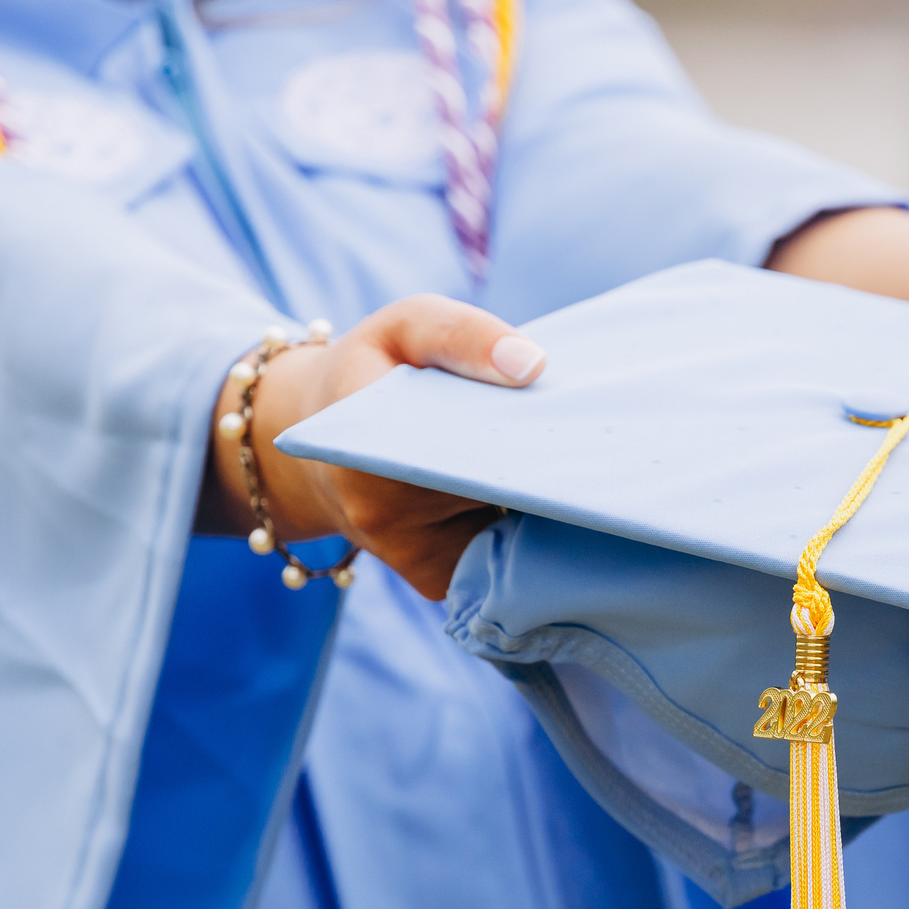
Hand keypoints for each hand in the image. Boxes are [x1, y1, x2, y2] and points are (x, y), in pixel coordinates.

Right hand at [200, 296, 545, 598]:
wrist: (318, 448)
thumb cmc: (373, 374)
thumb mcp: (405, 328)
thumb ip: (462, 335)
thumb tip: (532, 365)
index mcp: (366, 441)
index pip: (473, 448)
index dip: (532, 438)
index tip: (577, 423)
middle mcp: (379, 511)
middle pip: (497, 495)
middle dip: (548, 472)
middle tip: (591, 444)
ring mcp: (406, 555)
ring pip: (505, 535)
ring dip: (544, 506)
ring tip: (571, 469)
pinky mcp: (433, 581)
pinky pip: (499, 564)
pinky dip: (528, 533)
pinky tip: (542, 502)